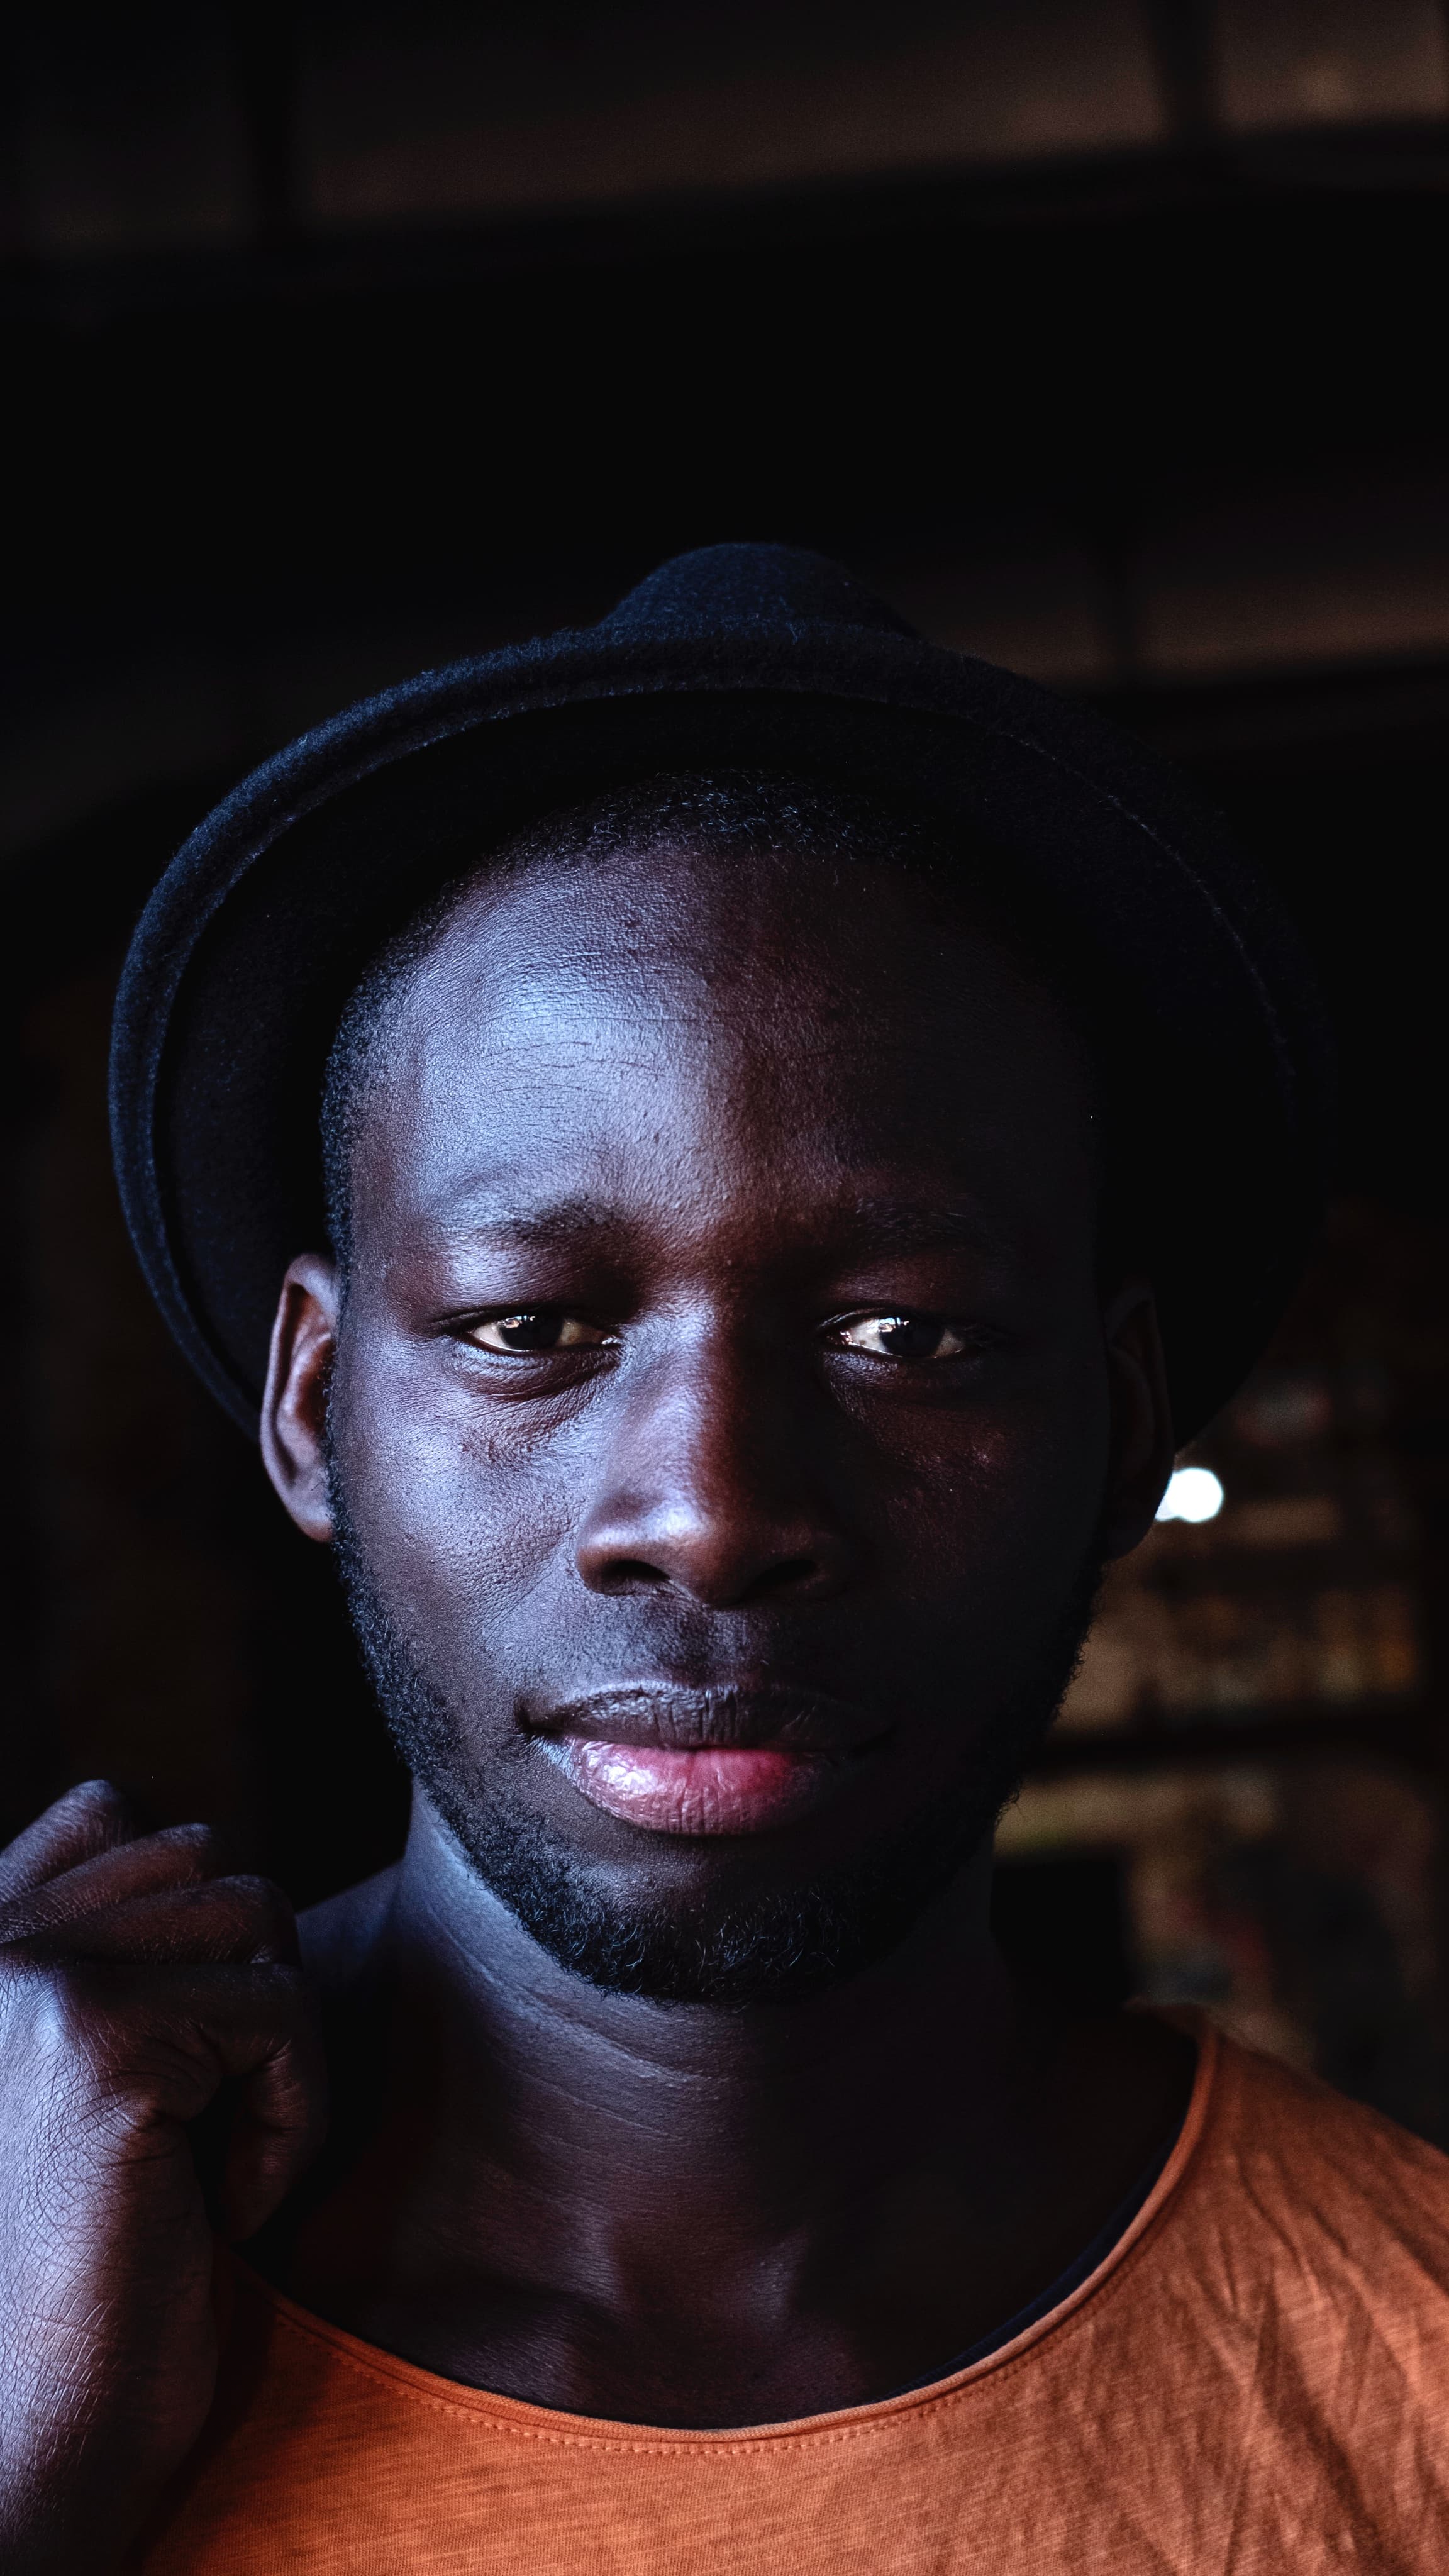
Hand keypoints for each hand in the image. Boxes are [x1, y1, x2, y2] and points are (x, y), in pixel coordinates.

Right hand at [0, 1782, 324, 2573]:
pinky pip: (286, 2013)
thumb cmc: (89, 2271)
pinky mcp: (97, 2038)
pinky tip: (218, 2211)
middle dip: (242, 1999)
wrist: (39, 2441)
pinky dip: (292, 2121)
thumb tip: (200, 1836)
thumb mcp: (84, 2077)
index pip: (109, 1812)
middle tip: (186, 2137)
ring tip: (201, 2169)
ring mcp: (25, 1976)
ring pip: (261, 1919)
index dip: (191, 1928)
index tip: (173, 2072)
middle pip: (209, 1862)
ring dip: (274, 2057)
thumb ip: (110, 1946)